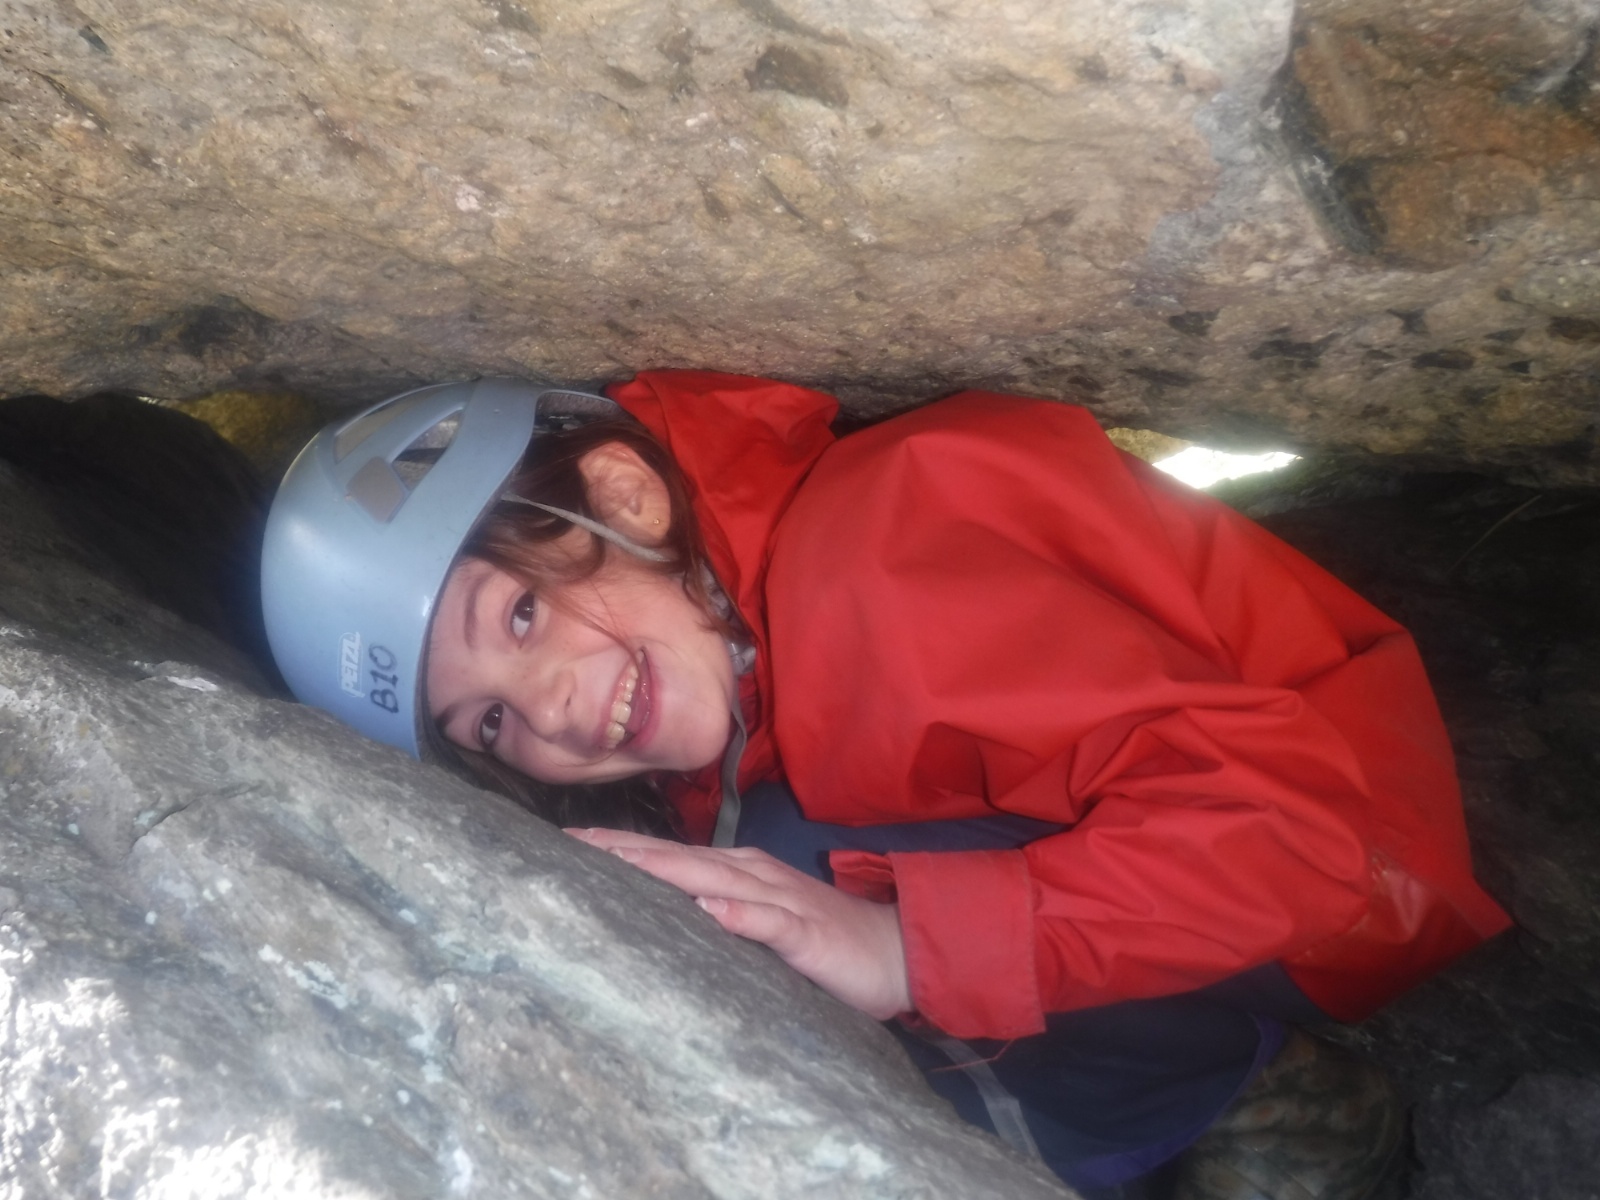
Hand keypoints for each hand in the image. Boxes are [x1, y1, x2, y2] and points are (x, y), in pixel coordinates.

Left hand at [568, 828, 911, 1019]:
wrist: (896, 950)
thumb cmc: (823, 942)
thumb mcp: (761, 924)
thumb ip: (719, 914)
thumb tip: (663, 914)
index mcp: (738, 873)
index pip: (668, 858)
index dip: (621, 850)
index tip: (570, 844)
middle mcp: (753, 874)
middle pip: (678, 859)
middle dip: (625, 850)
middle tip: (572, 843)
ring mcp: (780, 900)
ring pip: (714, 878)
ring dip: (666, 869)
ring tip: (619, 861)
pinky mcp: (806, 932)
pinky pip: (771, 921)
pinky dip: (742, 912)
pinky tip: (714, 908)